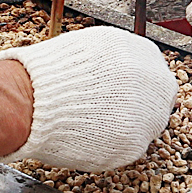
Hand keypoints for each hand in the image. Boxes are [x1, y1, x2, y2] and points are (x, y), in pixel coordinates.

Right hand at [0, 25, 176, 170]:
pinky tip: (92, 134)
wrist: (33, 98)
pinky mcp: (133, 143)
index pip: (154, 72)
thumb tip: (121, 68)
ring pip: (147, 125)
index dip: (139, 86)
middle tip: (110, 111)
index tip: (127, 92)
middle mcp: (152, 82)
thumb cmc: (54, 73)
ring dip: (126, 125)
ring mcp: (147, 114)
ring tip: (93, 121)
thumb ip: (117, 59)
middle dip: (138, 106)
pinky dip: (113, 144)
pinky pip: (130, 146)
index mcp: (142, 52)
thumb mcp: (92, 46)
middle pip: (158, 99)